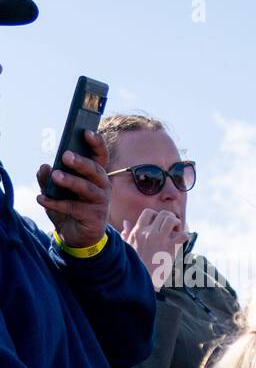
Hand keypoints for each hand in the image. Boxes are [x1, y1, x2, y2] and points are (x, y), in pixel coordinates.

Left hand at [36, 130, 111, 248]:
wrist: (77, 235)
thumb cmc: (70, 206)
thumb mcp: (56, 190)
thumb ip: (48, 177)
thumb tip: (44, 167)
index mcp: (95, 176)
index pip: (100, 157)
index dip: (96, 144)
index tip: (86, 132)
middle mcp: (102, 187)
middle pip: (96, 171)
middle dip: (82, 163)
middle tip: (66, 155)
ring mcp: (100, 203)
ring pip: (88, 189)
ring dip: (72, 182)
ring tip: (56, 176)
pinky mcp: (94, 218)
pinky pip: (74, 208)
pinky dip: (56, 203)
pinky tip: (41, 199)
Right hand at [124, 208, 186, 289]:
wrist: (139, 279)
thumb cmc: (134, 264)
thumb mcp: (127, 247)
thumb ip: (127, 234)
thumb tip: (126, 223)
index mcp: (138, 231)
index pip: (148, 212)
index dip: (157, 215)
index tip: (159, 223)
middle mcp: (149, 232)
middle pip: (163, 214)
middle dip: (170, 218)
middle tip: (172, 228)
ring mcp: (160, 239)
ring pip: (172, 220)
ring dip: (178, 224)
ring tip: (177, 231)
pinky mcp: (170, 248)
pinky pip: (183, 235)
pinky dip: (185, 236)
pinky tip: (182, 242)